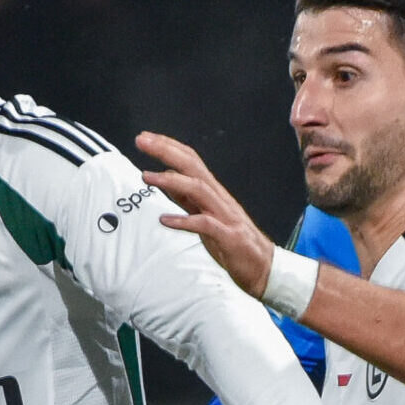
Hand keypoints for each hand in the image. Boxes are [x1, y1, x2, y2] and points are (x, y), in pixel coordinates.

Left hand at [134, 130, 275, 298]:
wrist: (263, 268)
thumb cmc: (232, 242)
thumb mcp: (204, 215)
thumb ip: (187, 198)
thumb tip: (166, 179)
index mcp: (213, 192)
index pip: (190, 161)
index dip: (168, 146)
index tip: (145, 137)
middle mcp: (219, 198)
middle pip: (192, 167)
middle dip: (166, 151)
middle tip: (141, 140)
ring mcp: (225, 216)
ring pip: (198, 189)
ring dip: (171, 181)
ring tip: (147, 176)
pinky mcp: (228, 237)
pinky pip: (205, 225)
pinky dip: (184, 221)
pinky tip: (165, 220)